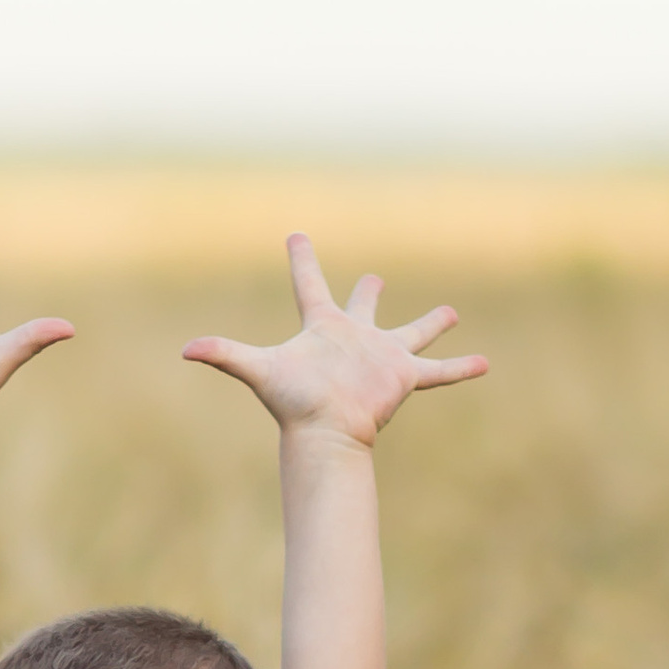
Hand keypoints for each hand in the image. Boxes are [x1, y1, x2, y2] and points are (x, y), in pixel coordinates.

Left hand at [182, 234, 486, 446]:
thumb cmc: (294, 402)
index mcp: (322, 327)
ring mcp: (381, 358)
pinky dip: (461, 368)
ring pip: (412, 335)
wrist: (327, 433)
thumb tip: (182, 349)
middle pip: (363, 308)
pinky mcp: (404, 377)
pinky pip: (438, 371)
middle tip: (376, 277)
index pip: (309, 284)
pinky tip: (486, 362)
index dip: (302, 259)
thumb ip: (223, 355)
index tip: (296, 234)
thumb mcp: (258, 369)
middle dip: (369, 294)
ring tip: (451, 311)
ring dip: (431, 325)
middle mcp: (354, 338)